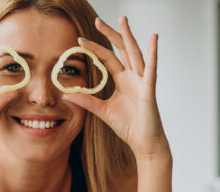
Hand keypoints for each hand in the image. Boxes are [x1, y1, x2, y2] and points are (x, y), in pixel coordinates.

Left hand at [64, 17, 168, 158]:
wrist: (143, 143)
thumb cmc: (129, 127)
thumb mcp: (102, 111)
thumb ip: (86, 100)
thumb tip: (66, 94)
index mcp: (123, 81)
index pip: (108, 58)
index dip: (95, 48)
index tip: (80, 40)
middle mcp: (134, 77)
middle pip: (121, 50)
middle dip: (110, 34)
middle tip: (98, 21)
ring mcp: (142, 81)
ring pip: (134, 53)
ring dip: (128, 36)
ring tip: (122, 20)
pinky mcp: (149, 89)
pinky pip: (151, 69)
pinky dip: (153, 53)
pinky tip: (153, 39)